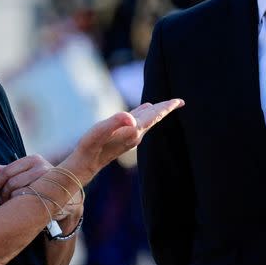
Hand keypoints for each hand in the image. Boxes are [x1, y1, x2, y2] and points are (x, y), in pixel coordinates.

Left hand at [0, 155, 51, 203]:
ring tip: (11, 204)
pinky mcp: (51, 195)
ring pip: (19, 193)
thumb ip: (6, 170)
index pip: (8, 170)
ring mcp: (47, 181)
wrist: (64, 194)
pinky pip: (27, 202)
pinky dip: (20, 205)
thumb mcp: (24, 173)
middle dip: (4, 194)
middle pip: (13, 182)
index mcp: (34, 159)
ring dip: (11, 201)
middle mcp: (42, 167)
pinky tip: (19, 207)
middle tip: (2, 201)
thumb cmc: (39, 183)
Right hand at [67, 98, 184, 181]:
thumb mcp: (101, 130)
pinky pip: (138, 124)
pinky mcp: (123, 139)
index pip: (154, 116)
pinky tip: (144, 112)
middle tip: (179, 102)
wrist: (86, 163)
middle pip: (153, 119)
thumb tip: (131, 118)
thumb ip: (116, 121)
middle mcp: (135, 135)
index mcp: (133, 131)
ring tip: (163, 105)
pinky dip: (144, 116)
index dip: (166, 108)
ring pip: (147, 121)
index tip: (180, 101)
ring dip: (155, 113)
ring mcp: (130, 138)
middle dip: (165, 109)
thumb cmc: (91, 146)